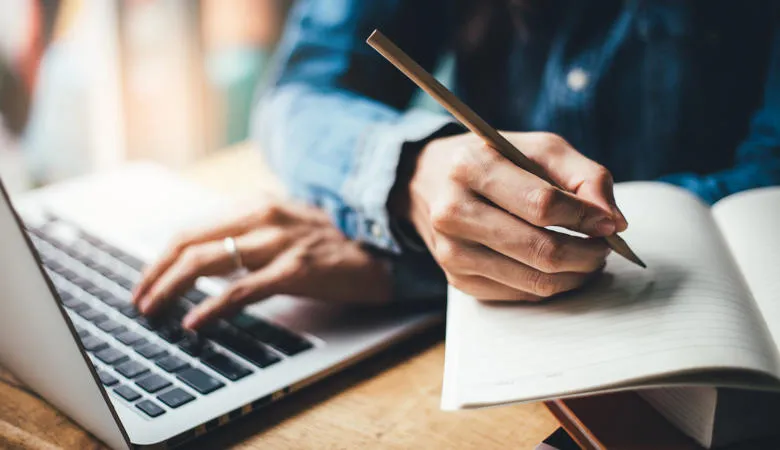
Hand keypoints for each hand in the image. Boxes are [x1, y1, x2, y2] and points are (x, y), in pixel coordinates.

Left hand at [131, 200, 390, 329]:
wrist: (384, 251)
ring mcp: (279, 241)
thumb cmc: (332, 243)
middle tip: (140, 301)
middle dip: (155, 274)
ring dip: (172, 288)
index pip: (192, 229)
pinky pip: (242, 290)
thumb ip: (250, 235)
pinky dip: (212, 307)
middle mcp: (263, 216)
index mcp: (257, 206)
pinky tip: (196, 322)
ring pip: (208, 261)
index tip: (146, 281)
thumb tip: (208, 260)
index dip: (161, 257)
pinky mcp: (296, 269)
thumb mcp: (286, 226)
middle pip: (190, 242)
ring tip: (154, 311)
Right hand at [396, 132, 627, 301]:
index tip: (610, 223)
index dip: (586, 218)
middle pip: (540, 250)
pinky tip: (558, 267)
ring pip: (534, 281)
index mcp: (471, 168)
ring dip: (575, 274)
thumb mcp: (538, 149)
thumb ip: (584, 175)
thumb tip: (613, 221)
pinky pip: (521, 295)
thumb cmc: (494, 160)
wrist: (430, 181)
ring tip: (588, 257)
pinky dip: (550, 285)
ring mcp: (451, 252)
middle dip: (587, 254)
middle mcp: (452, 212)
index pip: (542, 205)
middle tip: (604, 247)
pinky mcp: (456, 281)